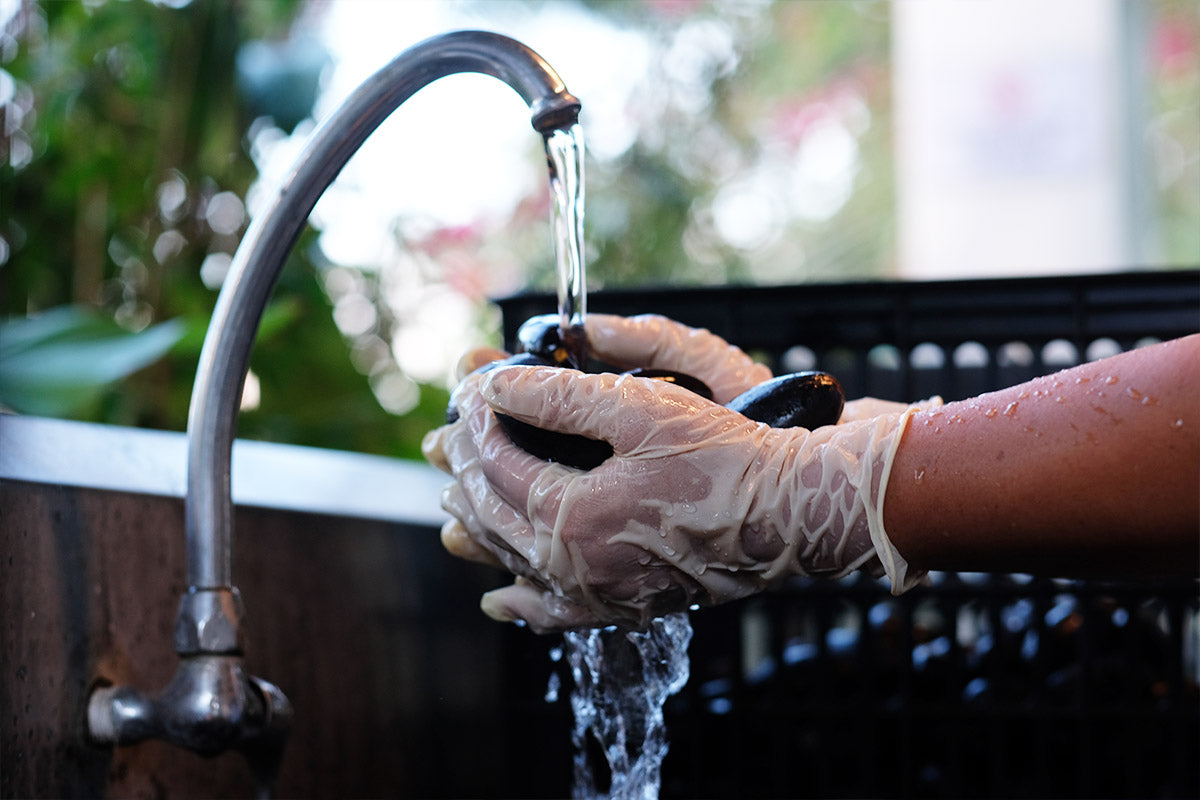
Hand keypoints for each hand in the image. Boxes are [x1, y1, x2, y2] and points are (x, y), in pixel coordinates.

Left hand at [431, 366, 925, 632]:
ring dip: (474, 524)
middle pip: (490, 513)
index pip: (494, 463)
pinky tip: (499, 599)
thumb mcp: (639, 407)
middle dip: (460, 465)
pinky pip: (554, 613)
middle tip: (445, 431)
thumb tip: (494, 384)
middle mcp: (574, 566)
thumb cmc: (725, 457)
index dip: (474, 420)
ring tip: (449, 499)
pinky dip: (520, 602)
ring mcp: (597, 593)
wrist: (791, 515)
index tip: (467, 387)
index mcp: (571, 516)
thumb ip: (557, 396)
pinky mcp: (623, 606)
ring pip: (510, 561)